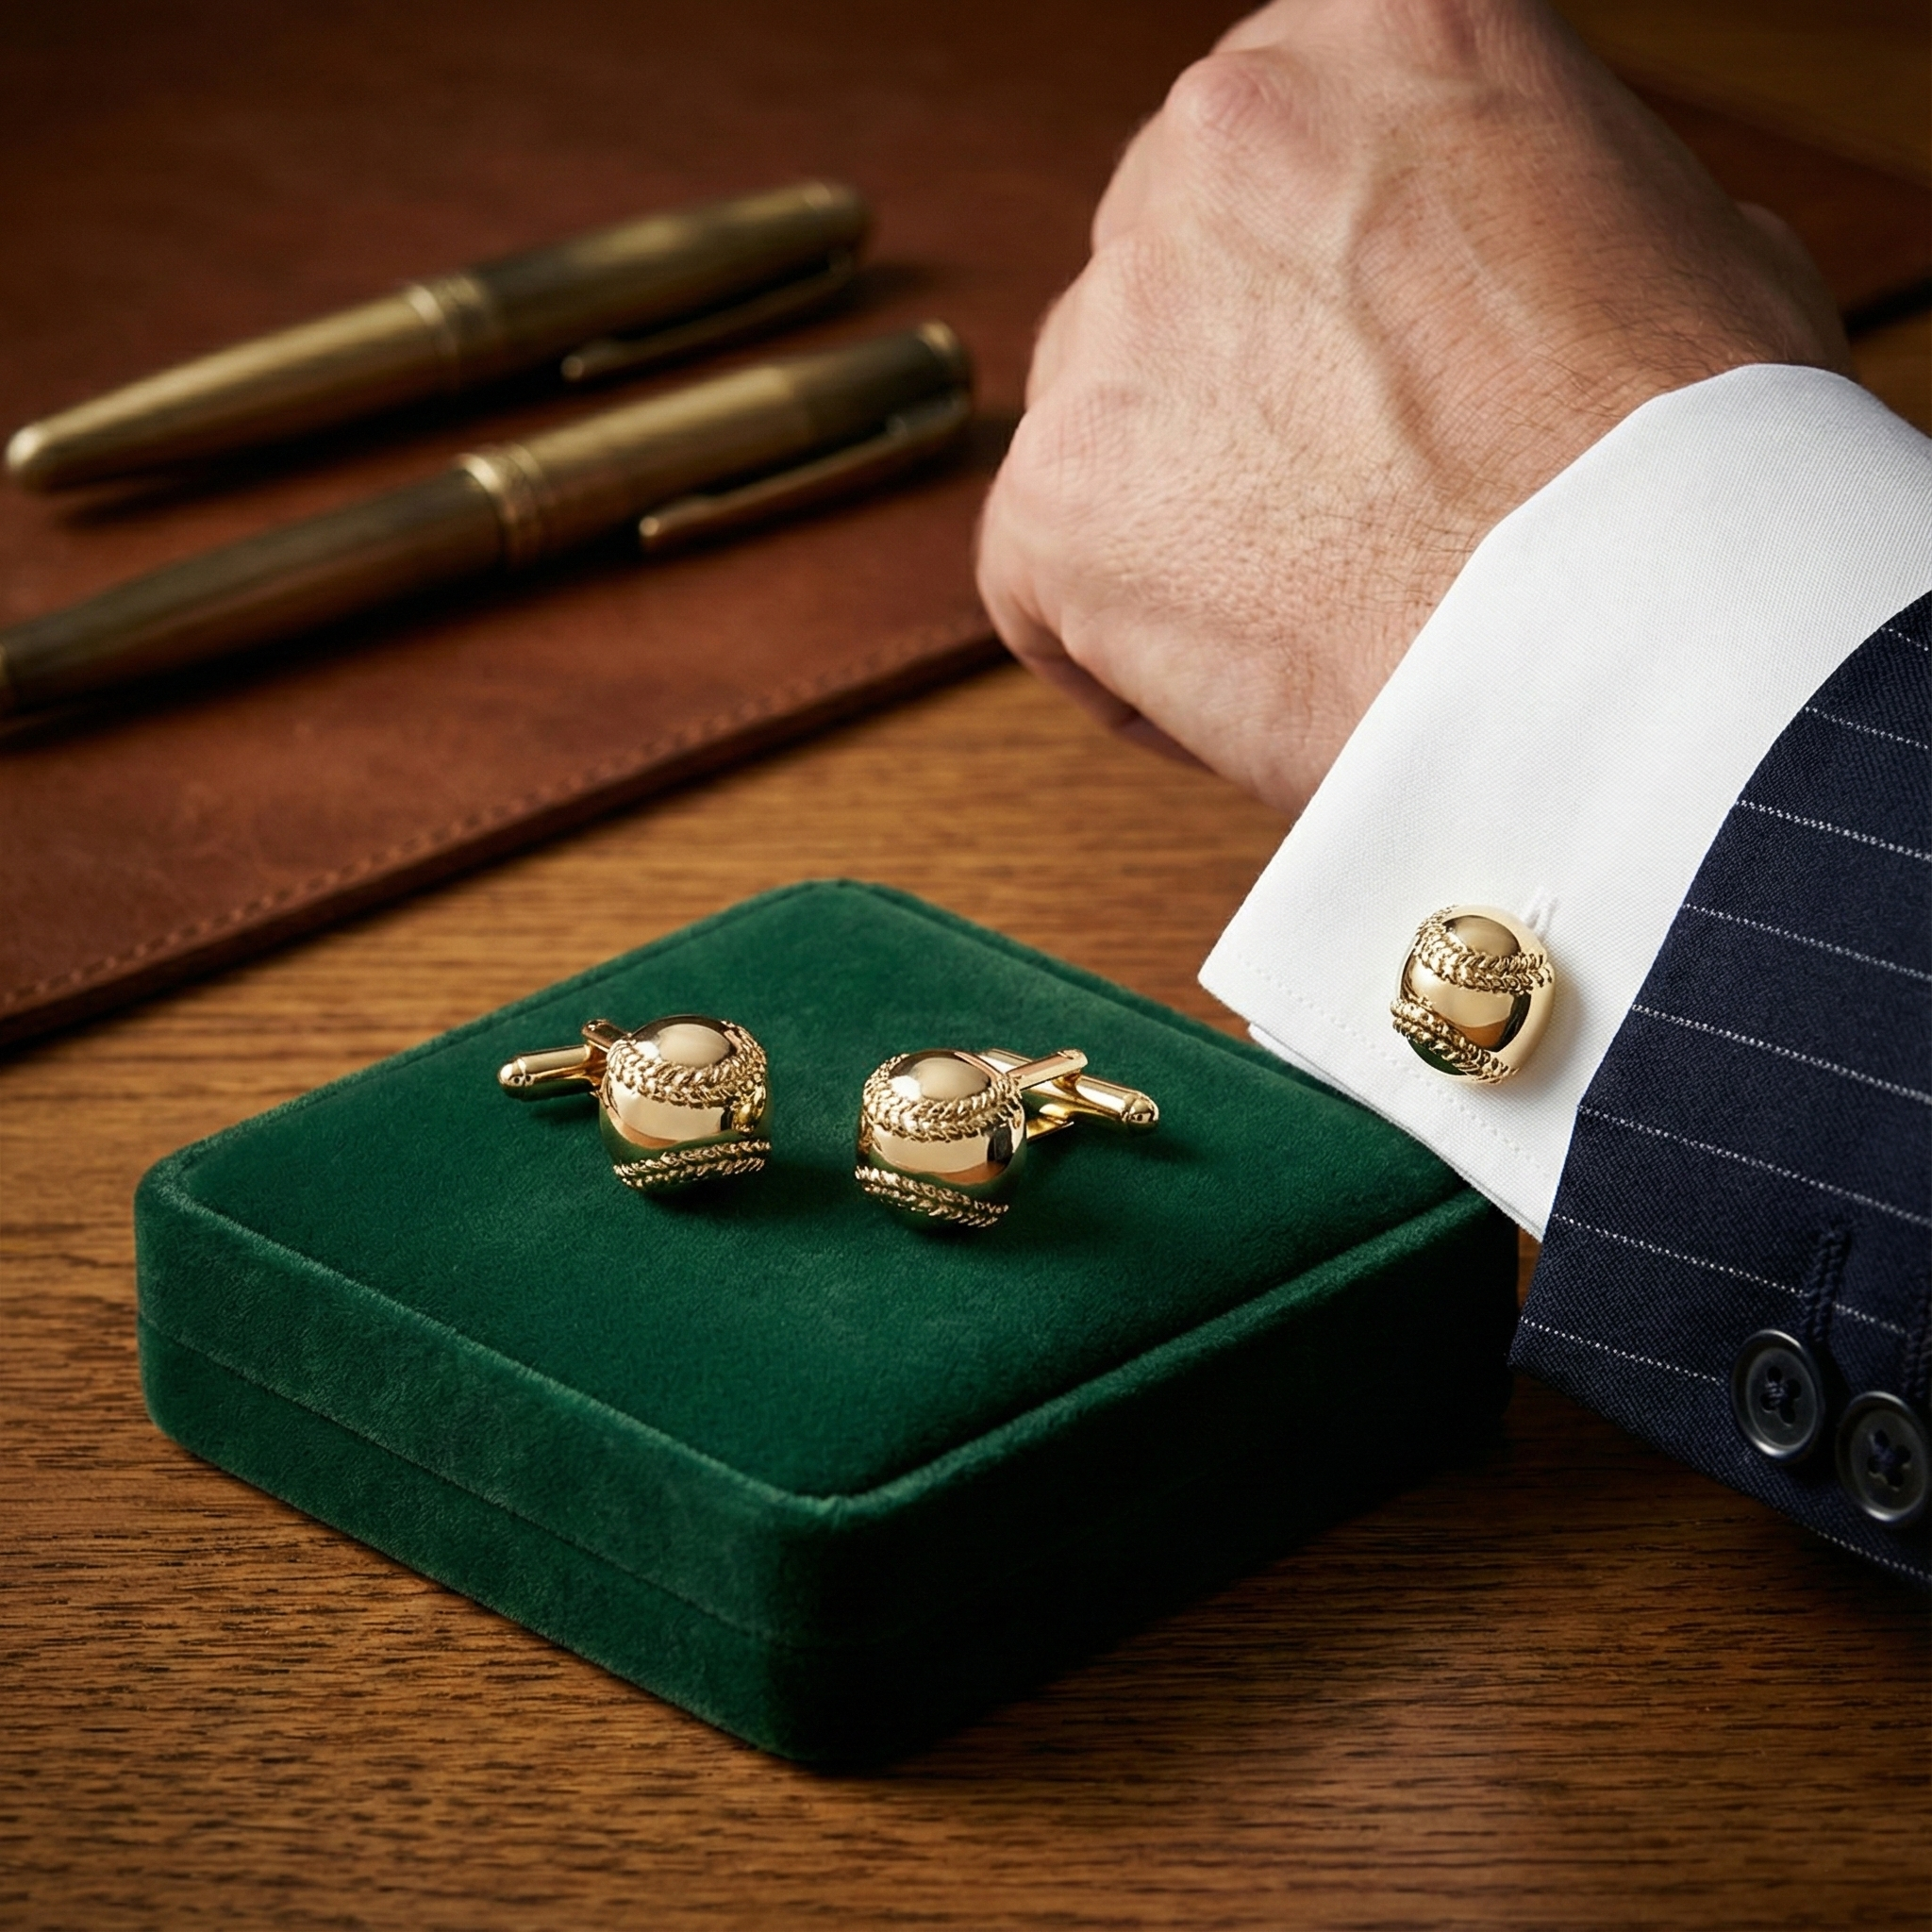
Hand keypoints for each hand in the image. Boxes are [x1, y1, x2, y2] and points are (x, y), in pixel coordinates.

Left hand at [975, 0, 1849, 815]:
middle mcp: (1218, 139)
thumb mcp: (1674, 236)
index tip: (1354, 367)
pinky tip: (1232, 677)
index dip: (1314, 279)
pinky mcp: (1054, 497)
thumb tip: (1493, 264)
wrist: (1638, 642)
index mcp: (1376, 34)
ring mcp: (1118, 319)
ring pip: (1104, 418)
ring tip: (1312, 603)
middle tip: (1333, 498)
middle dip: (1235, 387)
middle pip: (1171, 273)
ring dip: (1179, 512)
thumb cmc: (1688, 468)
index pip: (1277, 150)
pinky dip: (1116, 643)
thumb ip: (1525, 212)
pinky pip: (1038, 574)